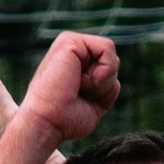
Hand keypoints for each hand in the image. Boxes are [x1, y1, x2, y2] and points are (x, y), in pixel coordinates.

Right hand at [16, 30, 119, 146]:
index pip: (109, 68)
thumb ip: (105, 89)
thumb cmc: (65, 120)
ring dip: (101, 81)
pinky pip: (107, 49)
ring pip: (111, 56)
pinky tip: (79, 80)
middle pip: (112, 62)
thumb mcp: (94, 104)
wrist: (47, 122)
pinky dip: (101, 72)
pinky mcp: (70, 40)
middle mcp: (72, 50)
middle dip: (104, 85)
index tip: (81, 99)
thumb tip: (116, 80)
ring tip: (76, 87)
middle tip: (79, 94)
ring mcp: (70, 43)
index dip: (104, 89)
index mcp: (75, 63)